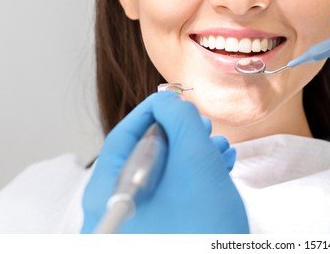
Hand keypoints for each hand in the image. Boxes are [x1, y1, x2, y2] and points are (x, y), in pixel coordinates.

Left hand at [81, 92, 248, 232]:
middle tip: (204, 127)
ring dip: (194, 155)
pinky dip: (195, 177)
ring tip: (221, 150)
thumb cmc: (204, 227)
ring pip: (164, 174)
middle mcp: (117, 209)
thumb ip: (180, 121)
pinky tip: (218, 169)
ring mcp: (139, 223)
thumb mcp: (195, 162)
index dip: (154, 110)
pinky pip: (172, 194)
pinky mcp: (161, 231)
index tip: (177, 98)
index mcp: (108, 193)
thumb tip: (168, 101)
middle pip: (144, 155)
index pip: (124, 135)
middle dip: (181, 135)